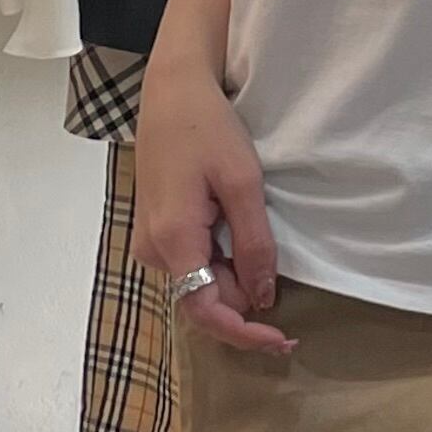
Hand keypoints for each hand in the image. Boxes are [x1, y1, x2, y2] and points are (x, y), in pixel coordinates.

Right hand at [131, 55, 294, 355]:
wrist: (171, 92)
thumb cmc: (207, 127)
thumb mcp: (243, 182)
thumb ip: (254, 243)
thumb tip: (262, 298)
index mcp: (173, 239)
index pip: (207, 311)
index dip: (245, 334)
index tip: (282, 339)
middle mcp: (153, 250)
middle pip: (204, 300)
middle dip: (244, 300)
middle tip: (281, 280)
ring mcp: (149, 241)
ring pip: (199, 284)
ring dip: (232, 278)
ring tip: (256, 238)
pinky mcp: (154, 231)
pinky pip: (191, 265)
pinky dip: (219, 263)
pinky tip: (237, 235)